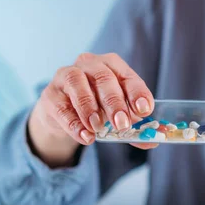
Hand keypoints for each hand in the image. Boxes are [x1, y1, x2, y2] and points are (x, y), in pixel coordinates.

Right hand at [28, 52, 155, 166]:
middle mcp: (90, 64)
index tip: (144, 110)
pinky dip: (74, 123)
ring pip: (78, 85)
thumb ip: (135, 125)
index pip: (128, 76)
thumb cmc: (97, 106)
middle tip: (122, 124)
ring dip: (91, 109)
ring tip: (99, 128)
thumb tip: (153, 140)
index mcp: (112, 64)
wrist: (63, 112)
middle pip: (104, 78)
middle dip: (115, 102)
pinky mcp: (50, 94)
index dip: (138, 93)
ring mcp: (67, 75)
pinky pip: (62, 107)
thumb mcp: (117, 112)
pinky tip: (85, 136)